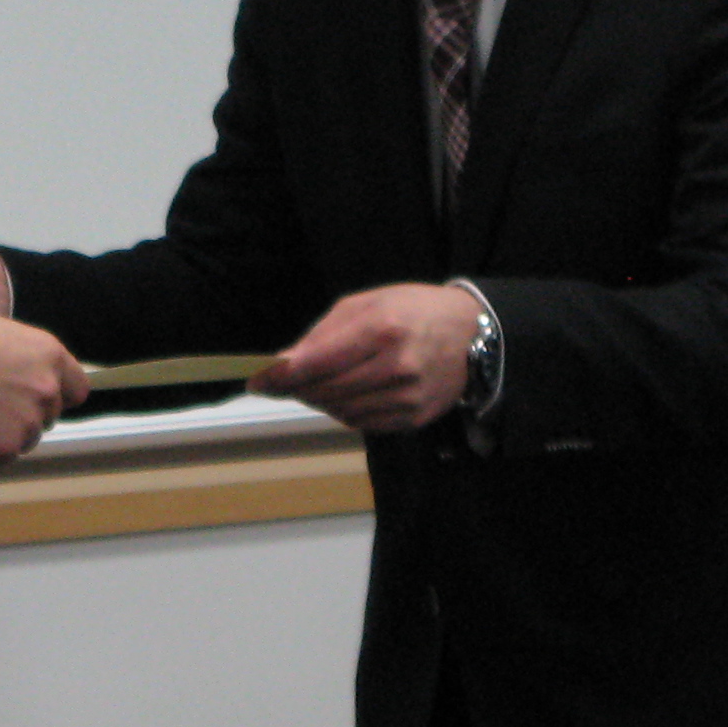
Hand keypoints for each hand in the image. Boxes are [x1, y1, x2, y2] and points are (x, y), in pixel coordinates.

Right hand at [0, 306, 87, 464]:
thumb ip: (23, 359)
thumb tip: (26, 377)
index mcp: (49, 354)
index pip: (77, 389)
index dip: (56, 394)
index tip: (35, 397)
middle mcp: (47, 389)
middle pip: (48, 416)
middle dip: (23, 413)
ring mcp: (27, 422)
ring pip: (24, 438)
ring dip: (2, 431)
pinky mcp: (4, 449)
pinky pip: (1, 456)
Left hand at [254, 284, 479, 434]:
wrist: (470, 334)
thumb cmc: (412, 309)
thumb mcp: (367, 303)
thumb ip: (323, 333)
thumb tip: (284, 362)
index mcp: (383, 329)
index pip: (319, 362)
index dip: (283, 375)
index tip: (257, 381)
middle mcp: (397, 367)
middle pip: (327, 391)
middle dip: (297, 389)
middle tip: (281, 382)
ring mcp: (408, 397)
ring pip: (342, 412)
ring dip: (320, 401)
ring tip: (317, 384)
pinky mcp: (415, 418)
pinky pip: (364, 423)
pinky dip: (345, 411)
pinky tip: (346, 394)